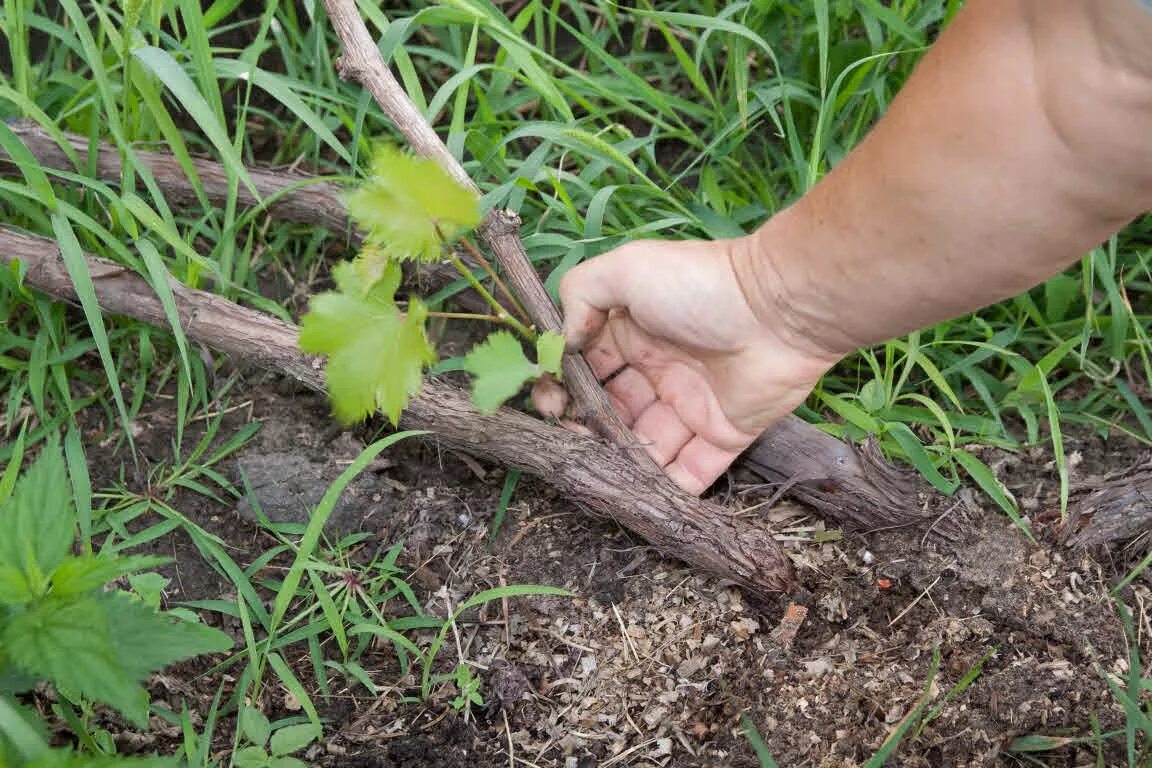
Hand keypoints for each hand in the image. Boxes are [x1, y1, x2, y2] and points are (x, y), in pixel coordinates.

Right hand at [540, 236, 836, 494]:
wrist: (779, 310)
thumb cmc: (698, 285)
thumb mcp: (626, 270)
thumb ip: (580, 295)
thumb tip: (561, 342)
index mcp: (635, 332)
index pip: (589, 366)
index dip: (565, 386)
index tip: (547, 403)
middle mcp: (660, 370)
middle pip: (612, 410)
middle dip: (585, 429)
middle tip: (567, 439)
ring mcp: (691, 406)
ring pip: (644, 445)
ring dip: (617, 461)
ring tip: (594, 469)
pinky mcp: (722, 436)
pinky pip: (689, 472)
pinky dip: (663, 489)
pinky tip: (634, 495)